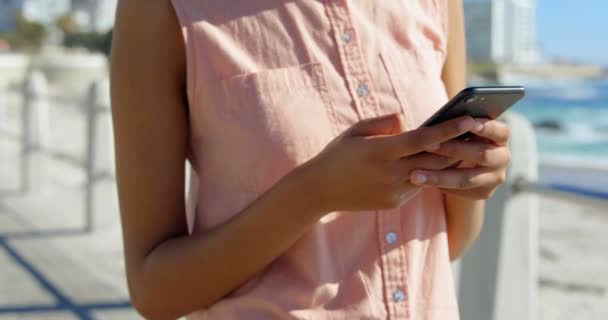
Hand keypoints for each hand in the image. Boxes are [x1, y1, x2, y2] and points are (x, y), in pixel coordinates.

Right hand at [305, 113, 478, 212]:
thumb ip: (385, 123)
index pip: (423, 139)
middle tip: (479, 130)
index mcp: (381, 151)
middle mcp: (391, 173)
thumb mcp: (356, 131)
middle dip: (459, 145)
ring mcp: (394, 191)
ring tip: (464, 145)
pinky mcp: (395, 202)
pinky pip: (419, 186)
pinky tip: (437, 162)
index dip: (449, 129)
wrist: (321, 190)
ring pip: (432, 175)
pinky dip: (429, 173)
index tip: (470, 118)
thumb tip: (408, 120)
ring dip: (449, 161)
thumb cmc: (338, 154)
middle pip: (435, 159)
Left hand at [408, 119, 510, 199]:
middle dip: (453, 149)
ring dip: (439, 176)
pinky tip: (422, 182)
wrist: (464, 161)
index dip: (487, 127)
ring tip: (414, 175)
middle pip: (481, 155)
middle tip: (428, 145)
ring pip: (467, 179)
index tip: (470, 123)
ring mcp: (495, 177)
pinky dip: (441, 186)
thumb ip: (456, 120)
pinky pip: (461, 191)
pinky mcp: (484, 192)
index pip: (500, 131)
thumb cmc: (459, 135)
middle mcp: (503, 157)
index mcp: (501, 136)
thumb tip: (435, 114)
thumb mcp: (461, 126)